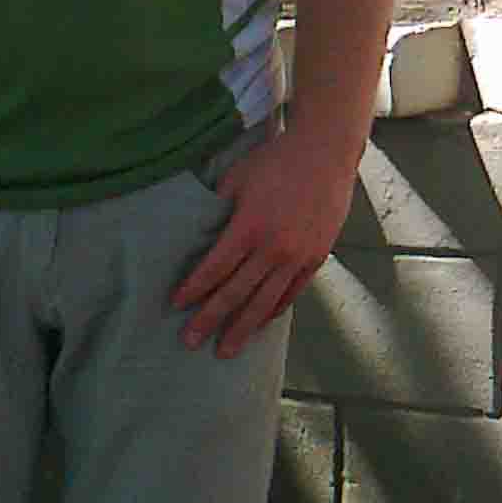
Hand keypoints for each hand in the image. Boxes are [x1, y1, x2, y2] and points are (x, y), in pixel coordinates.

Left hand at [172, 125, 357, 357]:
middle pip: (236, 293)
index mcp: (249, 227)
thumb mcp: (238, 178)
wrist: (325, 152)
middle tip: (190, 342)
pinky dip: (272, 311)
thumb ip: (219, 209)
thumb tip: (201, 232)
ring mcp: (298, 257)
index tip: (176, 305)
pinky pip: (290, 293)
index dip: (194, 289)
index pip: (215, 269)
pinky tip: (259, 324)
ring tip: (225, 350)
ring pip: (265, 303)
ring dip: (243, 328)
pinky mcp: (316, 258)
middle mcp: (274, 248)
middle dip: (211, 319)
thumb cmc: (276, 160)